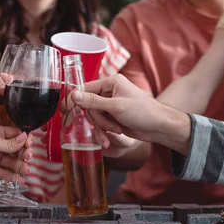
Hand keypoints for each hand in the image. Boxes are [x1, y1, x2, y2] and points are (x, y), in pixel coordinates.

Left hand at [0, 125, 32, 182]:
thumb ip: (8, 143)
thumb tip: (24, 138)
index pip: (16, 134)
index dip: (25, 139)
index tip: (30, 144)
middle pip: (17, 149)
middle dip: (24, 153)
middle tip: (28, 157)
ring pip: (12, 162)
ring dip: (20, 166)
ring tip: (26, 170)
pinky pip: (6, 173)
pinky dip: (14, 177)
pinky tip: (21, 180)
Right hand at [71, 75, 192, 154]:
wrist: (159, 127)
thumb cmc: (143, 112)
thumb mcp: (116, 106)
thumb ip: (93, 101)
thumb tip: (74, 95)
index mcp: (111, 82)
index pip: (85, 89)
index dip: (75, 100)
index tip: (64, 110)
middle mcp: (110, 92)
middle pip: (88, 106)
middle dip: (97, 119)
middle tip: (108, 126)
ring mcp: (111, 105)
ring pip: (94, 117)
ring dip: (102, 127)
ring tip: (115, 131)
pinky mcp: (113, 117)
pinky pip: (100, 125)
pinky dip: (104, 133)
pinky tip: (108, 140)